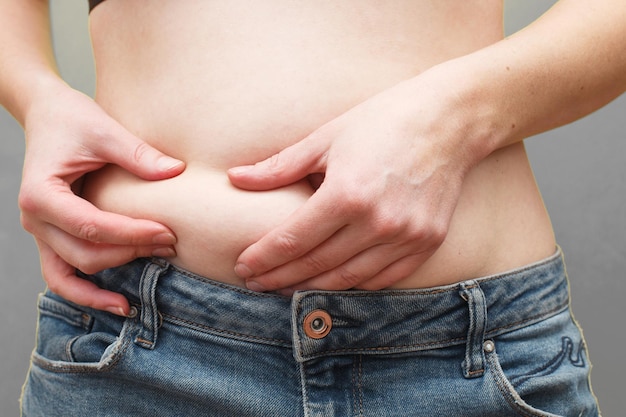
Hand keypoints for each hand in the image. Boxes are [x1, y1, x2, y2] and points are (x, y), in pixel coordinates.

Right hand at [19, 82, 184, 314]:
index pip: (91, 226)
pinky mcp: (51, 237)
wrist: (47, 115)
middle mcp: (34, 220)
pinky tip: (118, 303)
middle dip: (130, 253)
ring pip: (71, 274)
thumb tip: (175, 172)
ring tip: (149, 280)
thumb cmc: (72, 119)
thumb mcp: (105, 130)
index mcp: (41, 194)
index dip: (131, 234)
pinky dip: (86, 292)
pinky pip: (63, 275)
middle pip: (84, 254)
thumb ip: (138, 154)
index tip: (167, 232)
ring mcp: (40, 232)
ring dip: (108, 282)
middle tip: (171, 243)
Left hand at [229, 74, 480, 291]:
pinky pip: (383, 278)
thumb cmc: (383, 121)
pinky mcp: (427, 242)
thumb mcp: (326, 138)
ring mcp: (406, 236)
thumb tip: (235, 179)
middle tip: (255, 283)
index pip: (293, 240)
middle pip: (316, 264)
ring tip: (286, 289)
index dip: (264, 258)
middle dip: (279, 278)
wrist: (450, 120)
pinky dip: (354, 285)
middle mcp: (377, 222)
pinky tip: (333, 283)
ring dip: (313, 288)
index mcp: (347, 194)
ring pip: (348, 279)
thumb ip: (279, 166)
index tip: (243, 267)